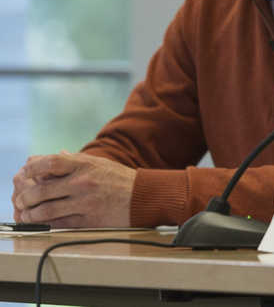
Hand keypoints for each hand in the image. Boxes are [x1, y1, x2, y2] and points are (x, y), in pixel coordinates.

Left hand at [11, 152, 136, 227]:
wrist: (145, 196)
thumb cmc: (120, 179)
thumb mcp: (98, 163)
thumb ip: (73, 161)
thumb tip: (51, 156)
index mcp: (85, 165)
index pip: (49, 163)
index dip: (31, 168)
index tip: (24, 174)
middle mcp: (83, 182)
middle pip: (42, 190)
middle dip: (25, 197)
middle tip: (21, 200)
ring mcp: (85, 202)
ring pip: (46, 210)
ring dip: (31, 214)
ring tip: (27, 215)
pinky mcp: (89, 220)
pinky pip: (60, 223)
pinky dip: (46, 224)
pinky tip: (42, 223)